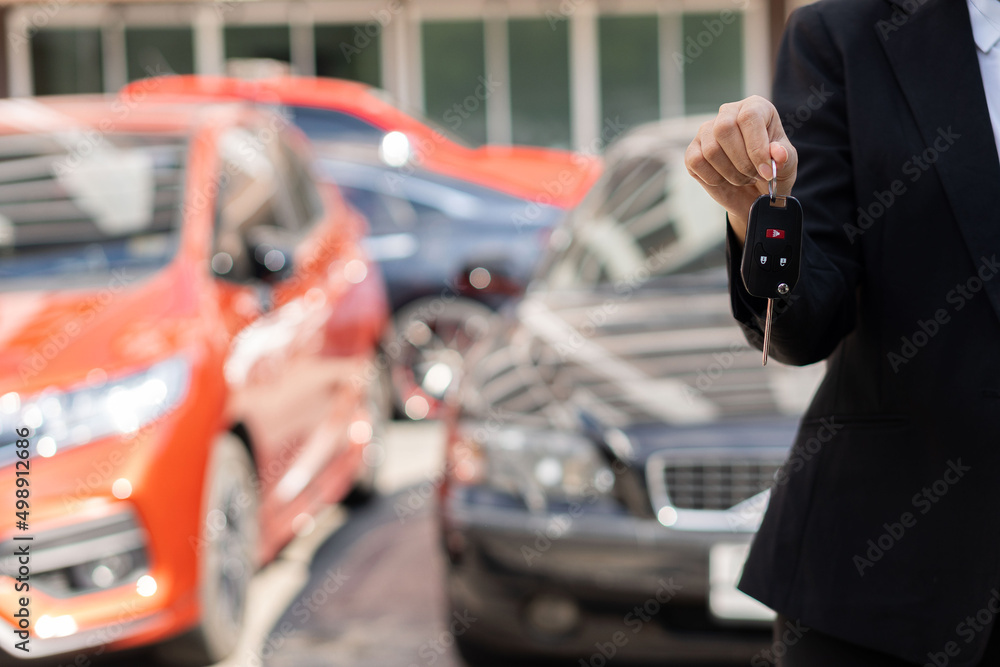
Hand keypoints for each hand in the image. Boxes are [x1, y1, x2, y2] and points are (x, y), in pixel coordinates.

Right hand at [685, 96, 797, 244]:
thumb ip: (785, 157)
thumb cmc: (771, 170)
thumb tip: (777, 153)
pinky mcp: (693, 150)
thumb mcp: (786, 165)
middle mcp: (728, 113)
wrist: (754, 192)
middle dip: (742, 162)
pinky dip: (714, 178)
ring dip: (731, 173)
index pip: (748, 117)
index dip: (756, 147)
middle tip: (755, 176)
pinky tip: (725, 179)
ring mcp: (707, 131)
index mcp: (754, 107)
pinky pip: (696, 162)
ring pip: (711, 150)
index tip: (766, 172)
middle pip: (724, 129)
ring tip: (744, 178)